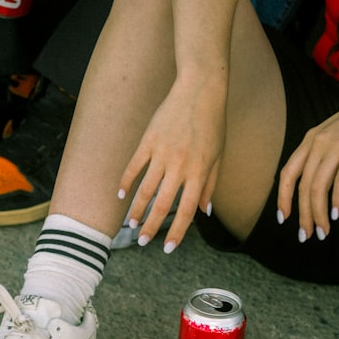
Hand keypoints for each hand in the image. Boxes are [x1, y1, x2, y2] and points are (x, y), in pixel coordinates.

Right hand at [118, 78, 226, 252]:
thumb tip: (204, 212)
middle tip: (141, 241)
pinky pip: (134, 167)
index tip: (168, 248)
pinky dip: (126, 182)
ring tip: (131, 223)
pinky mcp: (148, 141)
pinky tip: (120, 195)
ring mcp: (162, 153)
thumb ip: (210, 185)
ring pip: (145, 189)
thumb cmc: (213, 124)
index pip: (187, 210)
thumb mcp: (218, 156)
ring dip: (137, 209)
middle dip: (151, 227)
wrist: (200, 90)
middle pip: (162, 204)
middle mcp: (180, 166)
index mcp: (200, 172)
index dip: (177, 232)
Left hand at [277, 81, 338, 240]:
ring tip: (323, 232)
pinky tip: (337, 215)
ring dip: (318, 214)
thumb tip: (318, 185)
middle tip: (306, 236)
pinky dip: (337, 201)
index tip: (284, 219)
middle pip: (303, 186)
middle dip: (302, 215)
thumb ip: (324, 156)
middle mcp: (317, 142)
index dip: (283, 198)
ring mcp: (336, 145)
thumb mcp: (337, 136)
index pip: (288, 173)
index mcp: (310, 140)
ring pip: (318, 187)